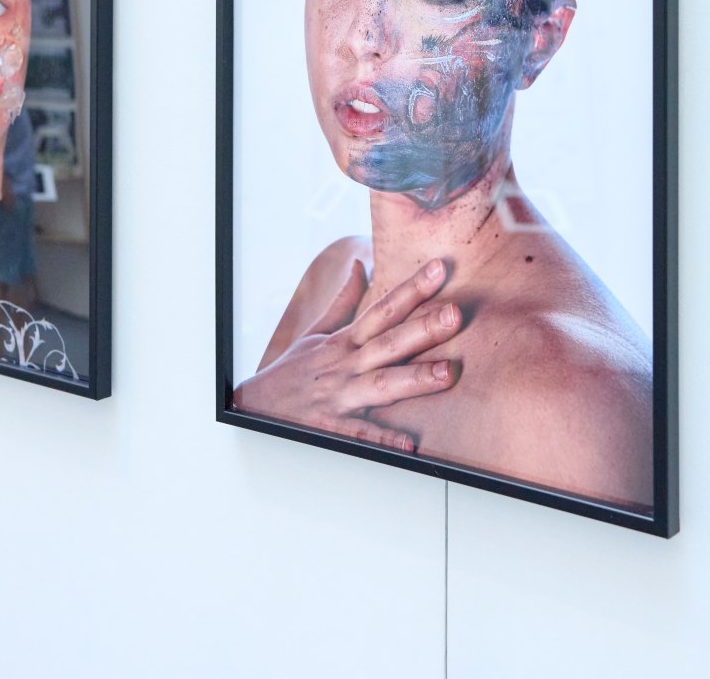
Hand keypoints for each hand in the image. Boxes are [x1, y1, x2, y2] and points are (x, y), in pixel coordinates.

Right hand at [233, 258, 461, 450]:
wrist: (253, 407)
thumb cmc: (290, 371)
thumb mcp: (315, 332)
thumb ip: (343, 300)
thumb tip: (361, 266)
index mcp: (345, 342)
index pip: (383, 309)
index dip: (412, 288)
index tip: (441, 268)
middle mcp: (345, 364)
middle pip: (388, 343)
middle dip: (422, 328)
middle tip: (455, 314)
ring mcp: (339, 395)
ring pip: (381, 384)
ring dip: (414, 378)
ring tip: (448, 373)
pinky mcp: (331, 426)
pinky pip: (360, 433)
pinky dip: (383, 438)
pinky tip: (409, 443)